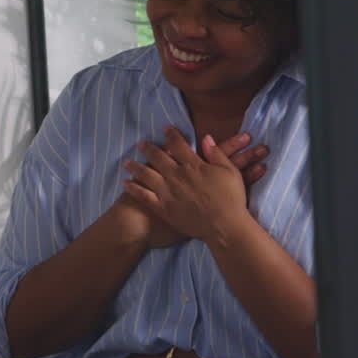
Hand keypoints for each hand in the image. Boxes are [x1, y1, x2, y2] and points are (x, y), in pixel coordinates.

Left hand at [121, 127, 258, 244]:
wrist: (225, 227)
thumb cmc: (232, 199)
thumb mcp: (230, 172)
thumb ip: (217, 154)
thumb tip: (206, 138)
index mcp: (193, 166)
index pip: (179, 145)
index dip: (171, 135)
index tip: (166, 129)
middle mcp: (177, 176)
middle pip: (158, 157)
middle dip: (148, 149)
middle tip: (141, 144)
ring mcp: (168, 193)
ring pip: (146, 175)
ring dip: (135, 166)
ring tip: (127, 162)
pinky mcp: (164, 208)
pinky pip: (144, 196)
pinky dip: (133, 189)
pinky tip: (125, 184)